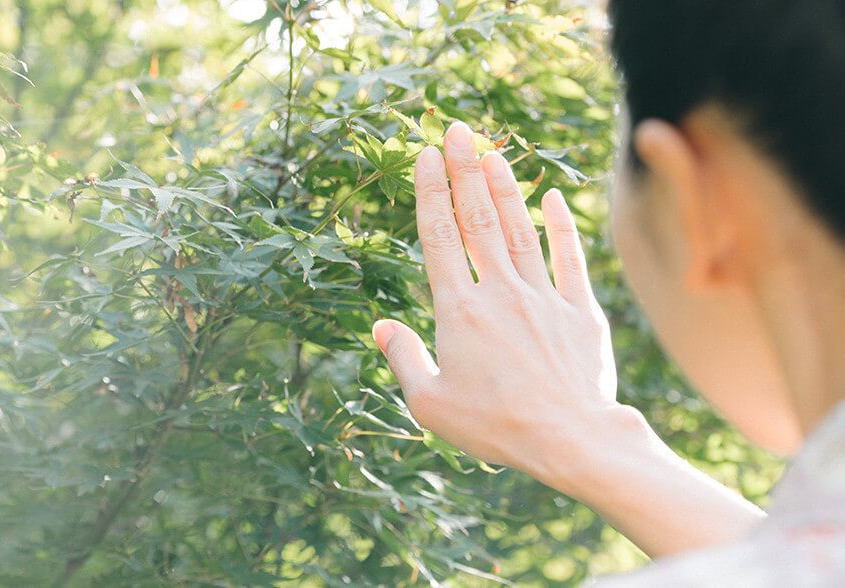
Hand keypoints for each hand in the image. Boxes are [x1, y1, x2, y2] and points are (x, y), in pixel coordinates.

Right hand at [372, 121, 629, 491]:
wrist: (571, 440)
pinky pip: (569, 258)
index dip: (432, 192)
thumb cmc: (495, 427)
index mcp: (459, 311)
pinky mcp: (580, 311)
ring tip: (493, 153)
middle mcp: (500, 292)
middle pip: (479, 220)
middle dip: (465, 171)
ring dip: (506, 189)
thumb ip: (403, 358)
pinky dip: (561, 227)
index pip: (440, 237)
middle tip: (457, 130)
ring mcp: (543, 297)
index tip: (427, 156)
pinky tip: (553, 198)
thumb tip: (381, 328)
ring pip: (521, 230)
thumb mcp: (430, 404)